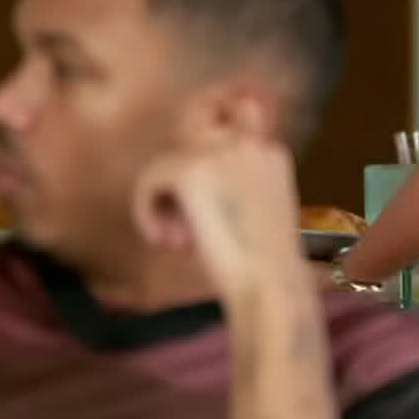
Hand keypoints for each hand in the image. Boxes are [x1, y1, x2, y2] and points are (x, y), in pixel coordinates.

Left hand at [131, 105, 304, 295]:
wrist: (271, 287)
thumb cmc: (267, 267)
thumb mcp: (257, 212)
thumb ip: (230, 187)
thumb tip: (181, 186)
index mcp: (271, 152)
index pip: (224, 131)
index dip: (200, 166)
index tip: (195, 208)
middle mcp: (247, 143)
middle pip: (191, 131)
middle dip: (177, 173)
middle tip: (175, 222)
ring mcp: (219, 153)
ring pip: (166, 163)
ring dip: (161, 202)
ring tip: (174, 240)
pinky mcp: (191, 170)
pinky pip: (150, 180)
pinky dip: (147, 212)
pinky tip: (162, 241)